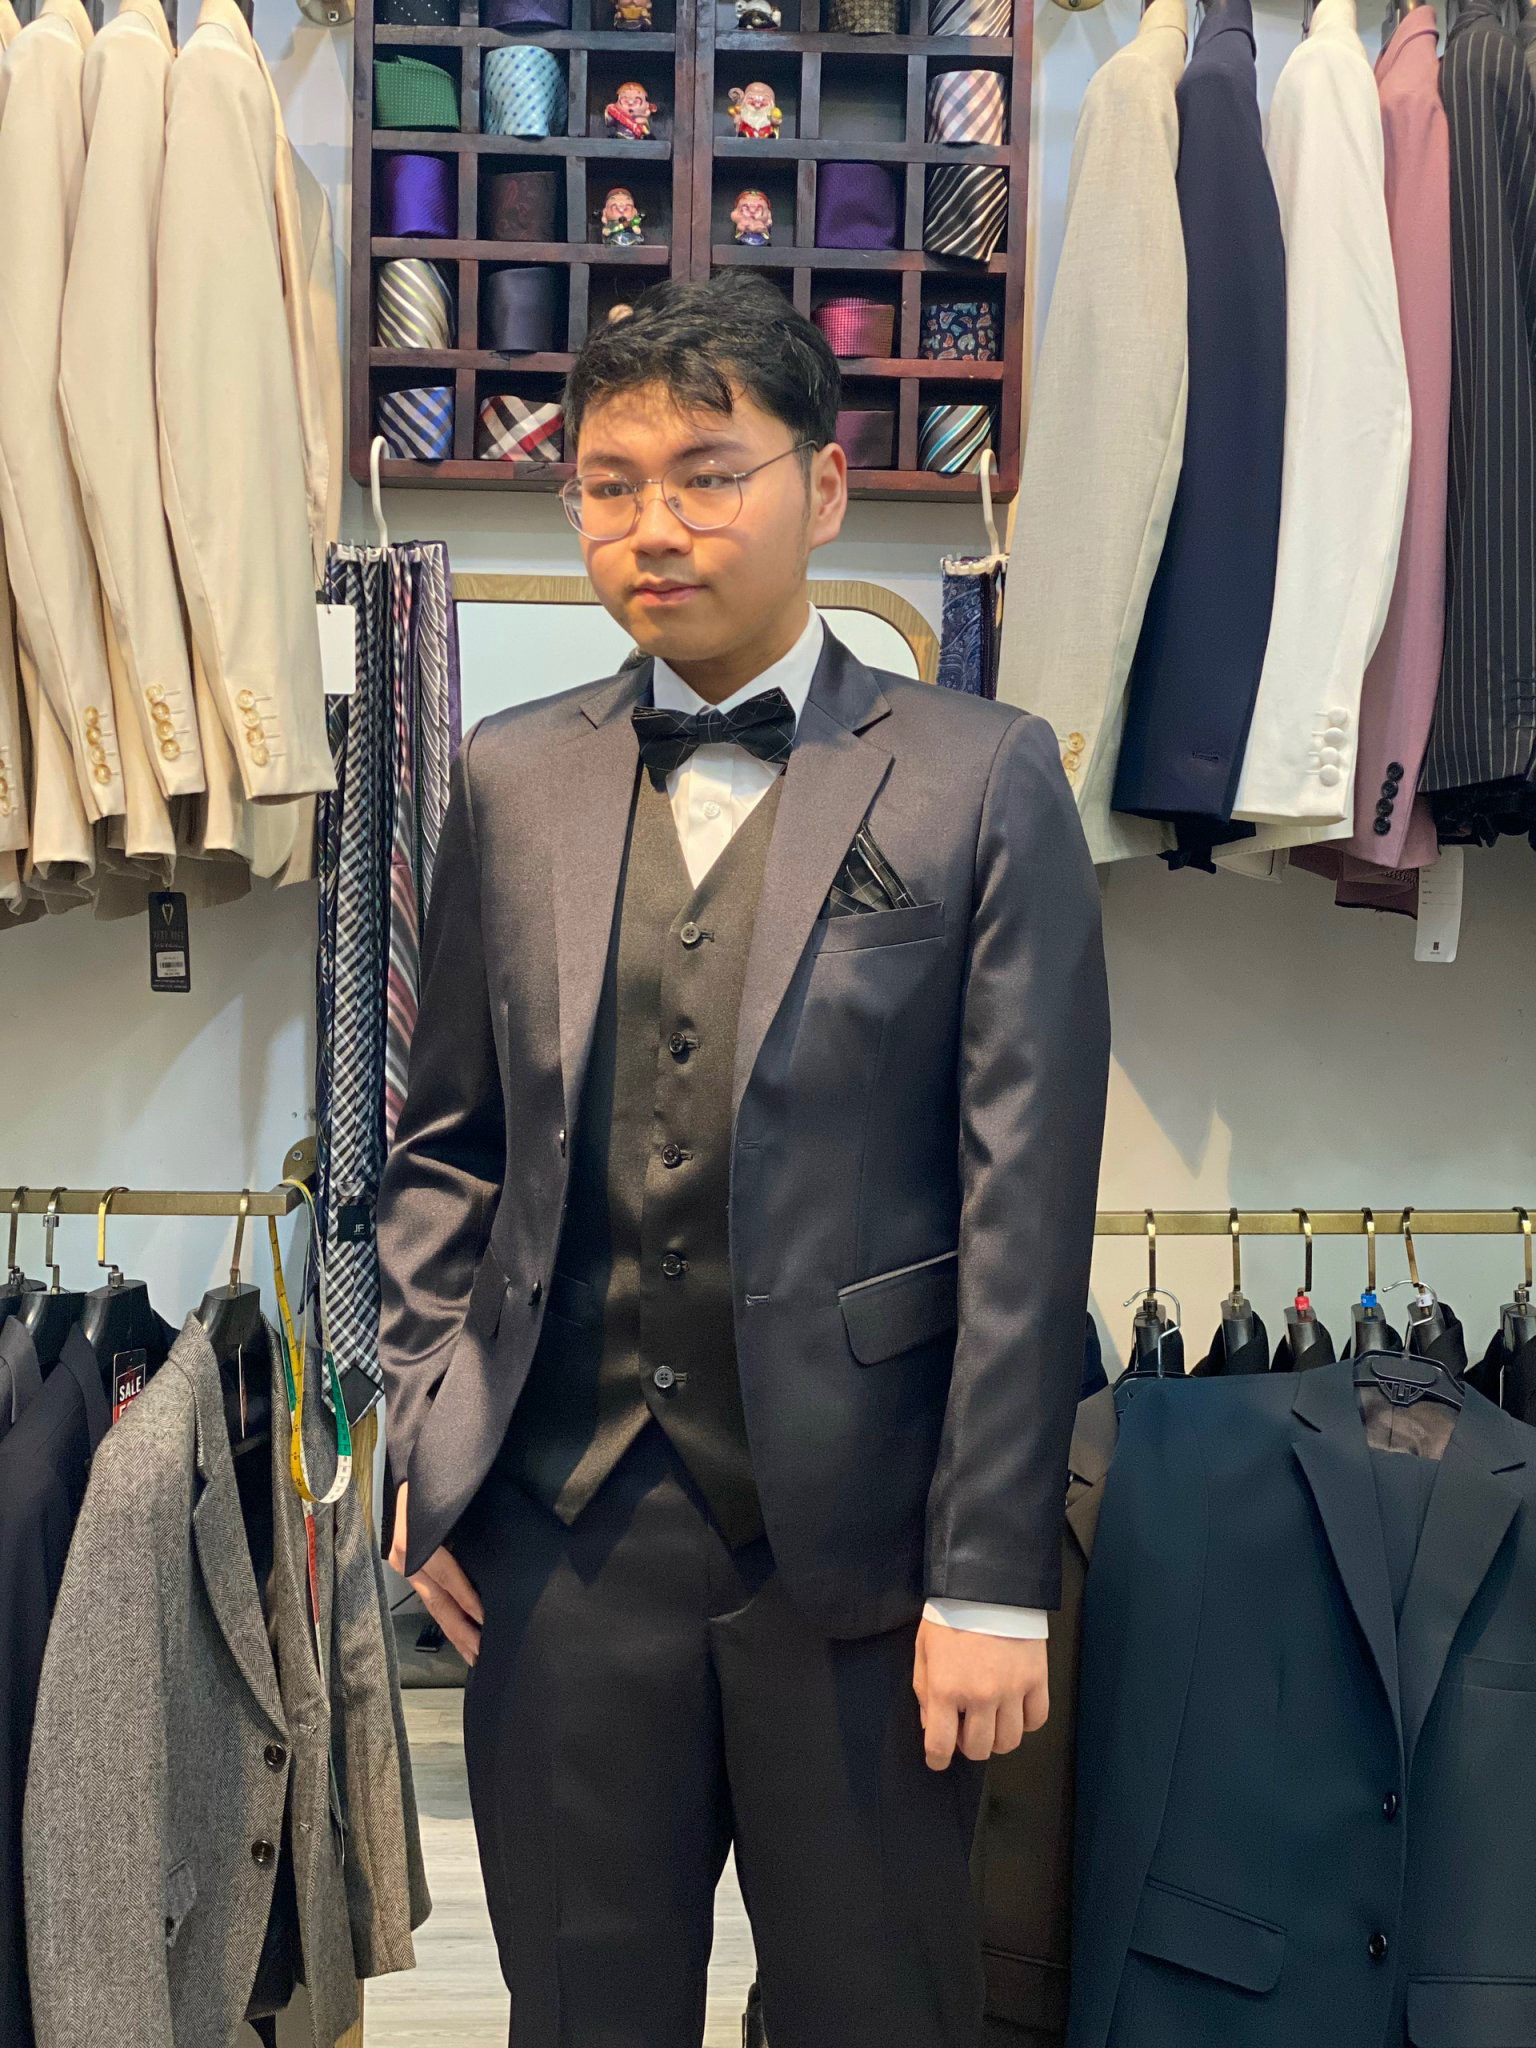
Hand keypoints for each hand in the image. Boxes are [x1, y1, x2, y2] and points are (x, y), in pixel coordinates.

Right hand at [387, 1480, 485, 1666]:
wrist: (408, 1467)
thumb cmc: (431, 1479)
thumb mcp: (444, 1496)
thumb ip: (455, 1519)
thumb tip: (490, 1540)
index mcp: (414, 1540)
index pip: (445, 1575)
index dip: (467, 1597)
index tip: (487, 1618)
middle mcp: (407, 1558)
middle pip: (438, 1600)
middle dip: (461, 1630)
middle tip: (483, 1654)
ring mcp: (406, 1565)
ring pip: (434, 1605)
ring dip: (455, 1630)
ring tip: (474, 1653)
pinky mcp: (411, 1568)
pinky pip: (432, 1596)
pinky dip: (448, 1616)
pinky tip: (463, 1632)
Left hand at [912, 1619, 1048, 1769]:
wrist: (988, 1585)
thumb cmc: (949, 1616)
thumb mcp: (924, 1651)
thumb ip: (924, 1692)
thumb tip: (932, 1726)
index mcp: (945, 1689)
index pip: (940, 1746)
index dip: (937, 1759)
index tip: (937, 1758)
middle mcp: (979, 1696)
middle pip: (978, 1749)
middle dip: (968, 1746)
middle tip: (965, 1729)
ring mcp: (1012, 1690)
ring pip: (1009, 1742)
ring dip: (997, 1737)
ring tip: (990, 1719)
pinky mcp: (1037, 1680)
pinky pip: (1036, 1721)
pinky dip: (1025, 1722)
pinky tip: (1014, 1709)